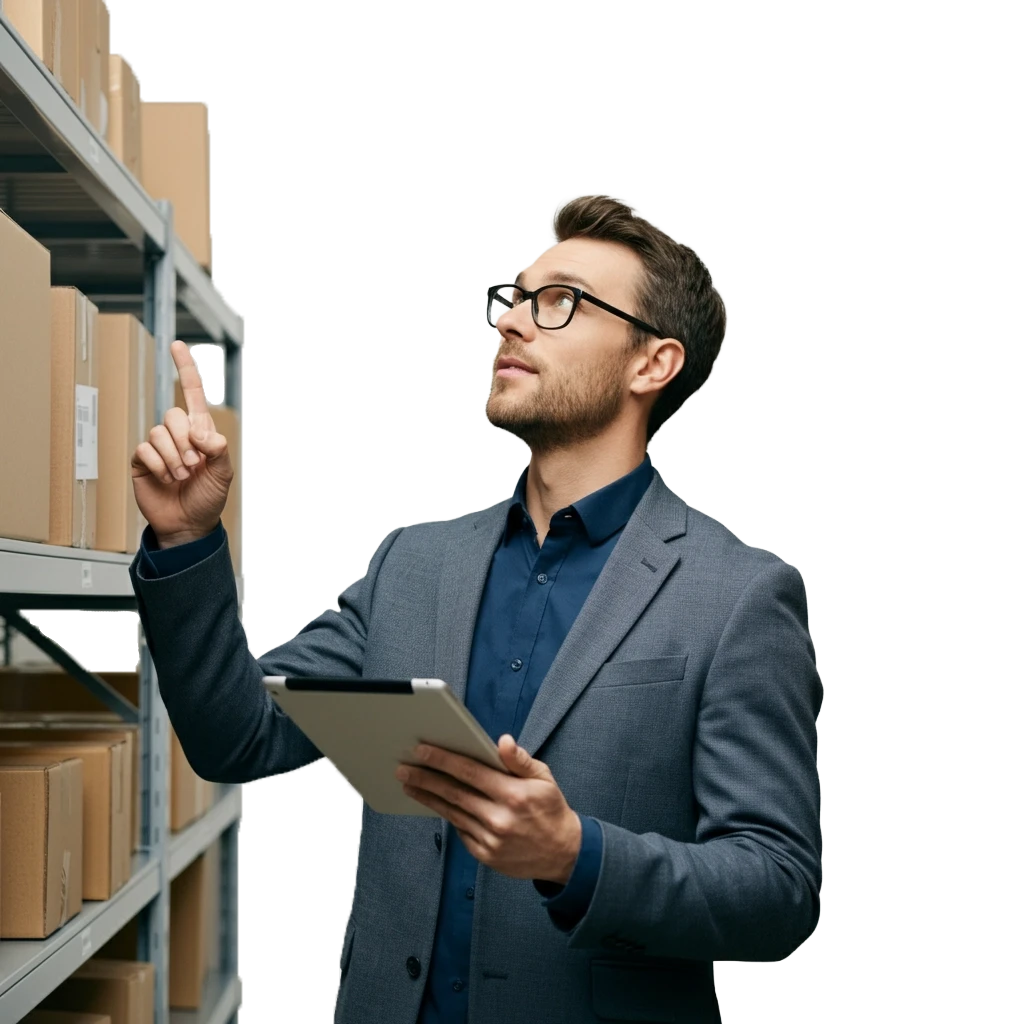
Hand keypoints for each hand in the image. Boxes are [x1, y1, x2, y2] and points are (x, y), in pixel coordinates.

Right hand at [131, 340, 233, 546]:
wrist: (189, 524)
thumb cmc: (208, 498)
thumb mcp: (224, 474)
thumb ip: (218, 449)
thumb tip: (201, 431)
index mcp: (201, 432)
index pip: (192, 393)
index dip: (185, 369)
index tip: (178, 345)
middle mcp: (178, 434)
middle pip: (173, 415)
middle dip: (185, 442)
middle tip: (194, 466)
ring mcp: (159, 446)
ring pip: (159, 432)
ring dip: (173, 457)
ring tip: (181, 476)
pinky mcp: (143, 460)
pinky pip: (145, 449)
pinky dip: (159, 465)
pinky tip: (166, 479)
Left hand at [395, 736, 582, 884]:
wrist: (563, 853)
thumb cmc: (551, 809)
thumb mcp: (544, 778)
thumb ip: (520, 760)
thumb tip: (502, 741)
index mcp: (513, 794)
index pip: (470, 772)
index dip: (443, 760)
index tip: (422, 750)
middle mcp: (499, 818)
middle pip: (454, 793)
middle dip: (425, 778)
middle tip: (403, 768)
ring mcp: (490, 839)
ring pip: (452, 813)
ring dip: (428, 798)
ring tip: (409, 784)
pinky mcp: (486, 855)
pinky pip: (460, 831)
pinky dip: (447, 816)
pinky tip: (435, 804)